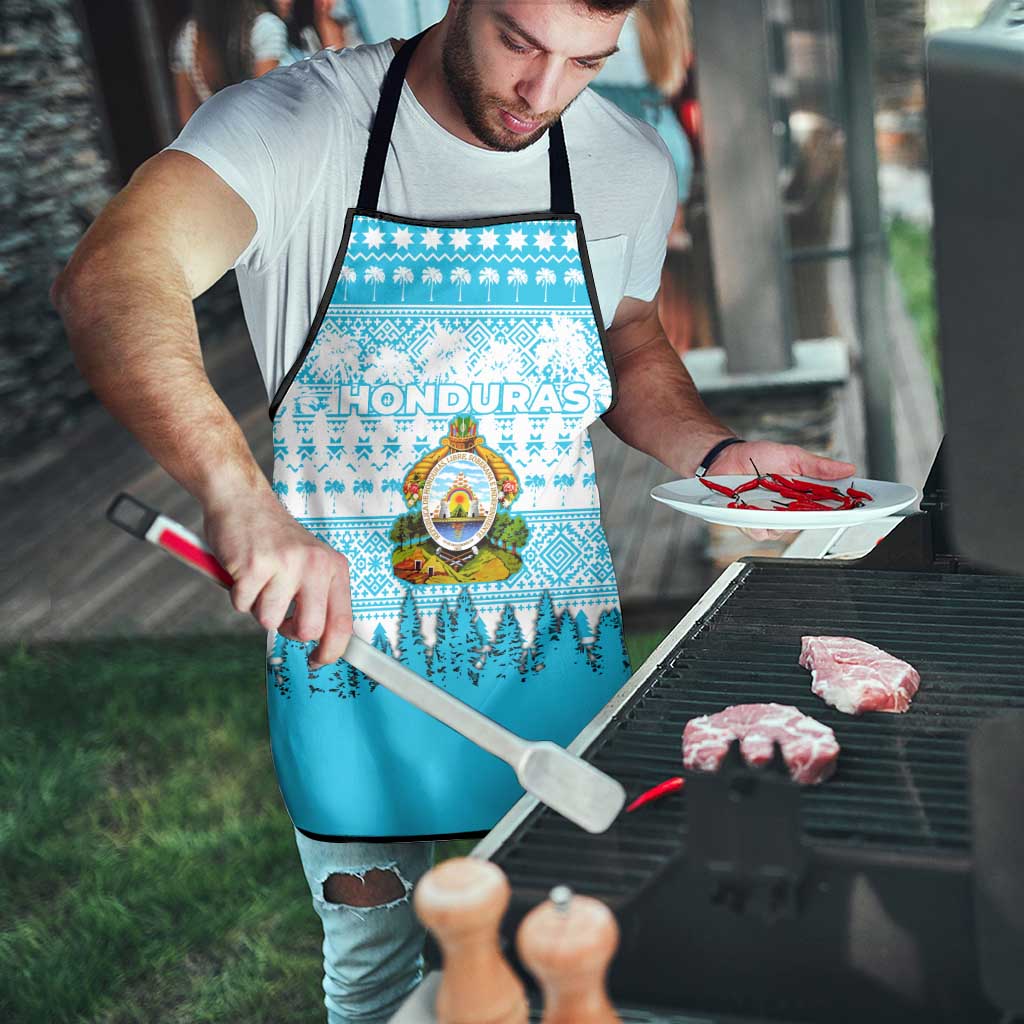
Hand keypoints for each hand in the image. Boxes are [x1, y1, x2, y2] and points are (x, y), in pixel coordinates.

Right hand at [203, 488, 352, 668]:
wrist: (242, 499)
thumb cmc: (274, 538)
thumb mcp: (310, 562)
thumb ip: (318, 596)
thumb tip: (322, 642)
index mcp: (334, 567)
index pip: (342, 622)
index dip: (331, 651)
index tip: (319, 661)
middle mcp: (315, 565)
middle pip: (308, 630)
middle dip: (289, 631)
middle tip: (279, 613)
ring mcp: (285, 564)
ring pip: (269, 621)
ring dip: (258, 607)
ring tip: (259, 579)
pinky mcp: (254, 566)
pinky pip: (242, 605)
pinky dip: (237, 594)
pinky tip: (243, 570)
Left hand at [709, 441, 856, 541]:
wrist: (726, 457)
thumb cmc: (758, 457)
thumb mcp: (792, 456)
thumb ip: (818, 466)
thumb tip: (848, 468)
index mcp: (803, 495)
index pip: (828, 507)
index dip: (844, 510)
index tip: (857, 508)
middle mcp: (789, 510)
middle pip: (808, 523)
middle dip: (813, 517)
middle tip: (813, 506)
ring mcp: (769, 518)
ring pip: (784, 531)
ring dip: (781, 519)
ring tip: (775, 503)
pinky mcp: (750, 523)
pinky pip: (759, 532)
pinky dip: (758, 523)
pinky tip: (755, 512)